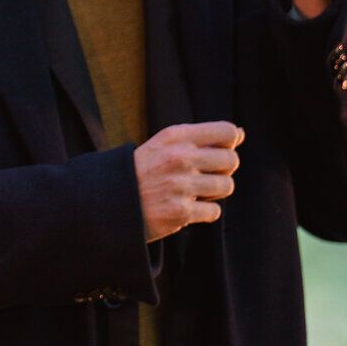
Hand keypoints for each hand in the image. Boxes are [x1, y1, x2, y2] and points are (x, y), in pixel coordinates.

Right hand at [134, 121, 243, 241]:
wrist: (106, 202)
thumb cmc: (140, 172)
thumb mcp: (161, 145)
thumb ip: (198, 138)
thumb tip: (240, 135)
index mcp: (174, 137)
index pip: (227, 132)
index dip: (229, 143)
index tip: (216, 151)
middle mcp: (178, 158)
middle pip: (231, 160)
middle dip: (222, 170)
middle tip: (202, 176)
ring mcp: (179, 185)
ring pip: (226, 186)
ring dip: (213, 192)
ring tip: (192, 193)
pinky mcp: (179, 212)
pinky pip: (214, 211)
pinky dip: (203, 213)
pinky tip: (184, 208)